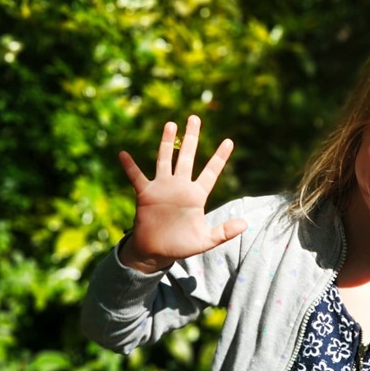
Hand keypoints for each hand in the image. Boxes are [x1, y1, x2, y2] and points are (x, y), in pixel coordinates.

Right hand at [118, 115, 247, 272]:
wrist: (156, 252)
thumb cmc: (181, 245)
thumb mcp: (206, 240)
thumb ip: (224, 232)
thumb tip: (245, 224)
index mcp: (196, 195)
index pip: (211, 172)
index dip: (220, 157)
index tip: (229, 141)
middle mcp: (180, 186)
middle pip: (188, 157)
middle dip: (191, 138)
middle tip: (195, 118)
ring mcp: (162, 188)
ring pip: (166, 160)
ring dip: (167, 143)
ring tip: (171, 124)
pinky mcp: (146, 194)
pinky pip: (137, 177)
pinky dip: (130, 166)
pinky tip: (123, 154)